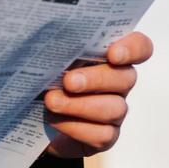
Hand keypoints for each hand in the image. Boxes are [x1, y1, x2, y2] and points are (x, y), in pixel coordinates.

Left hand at [43, 31, 152, 158]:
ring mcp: (114, 109)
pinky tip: (54, 120)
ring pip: (115, 108)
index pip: (139, 47)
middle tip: (68, 81)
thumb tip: (40, 32)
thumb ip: (52, 44)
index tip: (113, 54)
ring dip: (80, 105)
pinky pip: (102, 134)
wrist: (29, 115)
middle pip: (125, 77)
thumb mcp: (44, 56)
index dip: (132, 48)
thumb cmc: (41, 76)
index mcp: (108, 54)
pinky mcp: (105, 135)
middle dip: (96, 79)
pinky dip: (75, 127)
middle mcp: (117, 81)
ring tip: (51, 101)